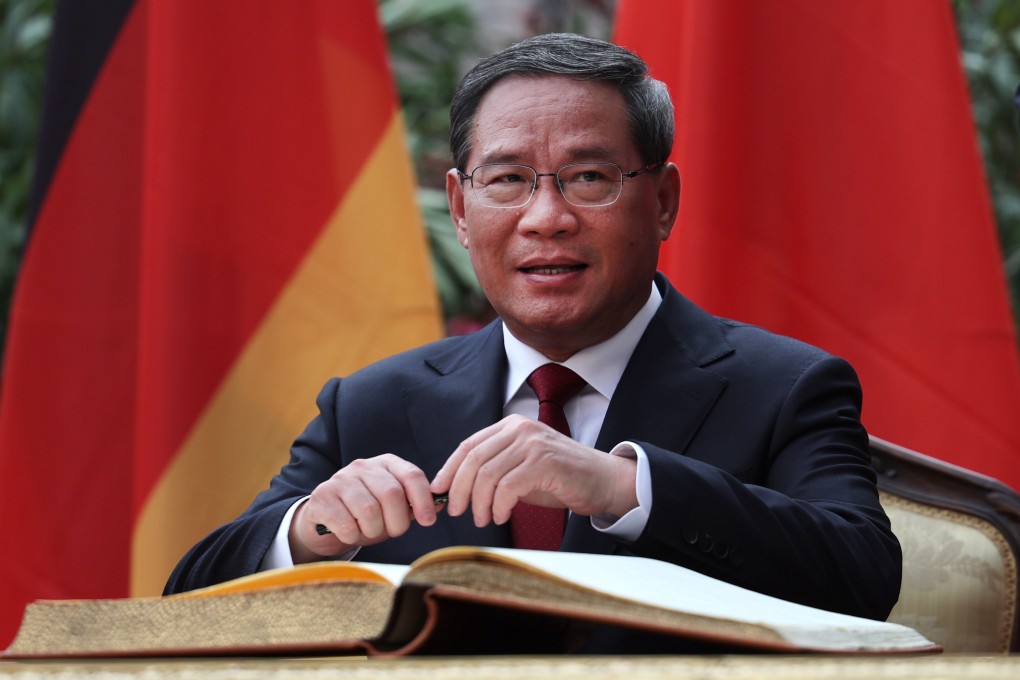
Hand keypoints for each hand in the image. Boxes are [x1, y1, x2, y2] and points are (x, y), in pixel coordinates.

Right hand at [289, 454, 438, 562]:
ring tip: (368, 531)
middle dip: (397, 522)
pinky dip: (353, 536)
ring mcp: (340, 479)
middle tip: (392, 532)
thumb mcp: (393, 508)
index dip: (423, 499)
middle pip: (392, 494)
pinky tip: (349, 533)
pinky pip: (347, 524)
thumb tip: (441, 505)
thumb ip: (414, 505)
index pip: (412, 475)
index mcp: (386, 464)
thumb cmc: (365, 514)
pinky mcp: (322, 498)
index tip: (428, 520)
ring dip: (373, 531)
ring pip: (369, 510)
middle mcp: (363, 466)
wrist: (325, 520)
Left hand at [430, 415, 636, 527]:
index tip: (439, 491)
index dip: (449, 470)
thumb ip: (495, 470)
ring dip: (479, 503)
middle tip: (458, 512)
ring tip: (482, 519)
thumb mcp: (521, 468)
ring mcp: (532, 444)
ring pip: (487, 474)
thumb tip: (458, 489)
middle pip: (474, 459)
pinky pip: (508, 487)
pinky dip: (498, 506)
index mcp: (511, 426)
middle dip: (460, 489)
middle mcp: (520, 429)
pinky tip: (500, 516)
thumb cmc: (561, 478)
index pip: (469, 445)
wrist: (603, 480)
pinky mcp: (544, 462)